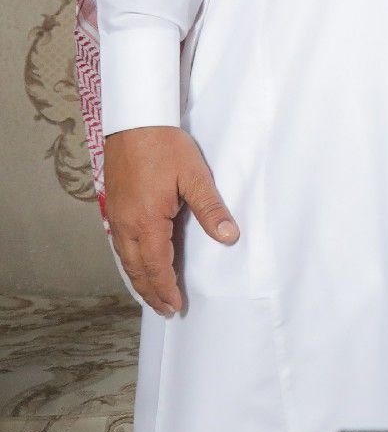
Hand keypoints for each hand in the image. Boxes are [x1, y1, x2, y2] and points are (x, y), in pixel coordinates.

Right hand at [102, 126, 237, 315]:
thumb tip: (229, 236)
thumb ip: (211, 209)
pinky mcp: (115, 206)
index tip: (175, 306)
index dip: (166, 288)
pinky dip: (129, 261)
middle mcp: (126, 224)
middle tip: (164, 310)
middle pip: (136, 268)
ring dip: (139, 278)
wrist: (135, 122)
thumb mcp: (196, 176)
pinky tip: (137, 262)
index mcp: (146, 222)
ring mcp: (117, 216)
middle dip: (151, 291)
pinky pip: (120, 244)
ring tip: (152, 294)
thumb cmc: (165, 147)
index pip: (156, 266)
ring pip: (125, 258)